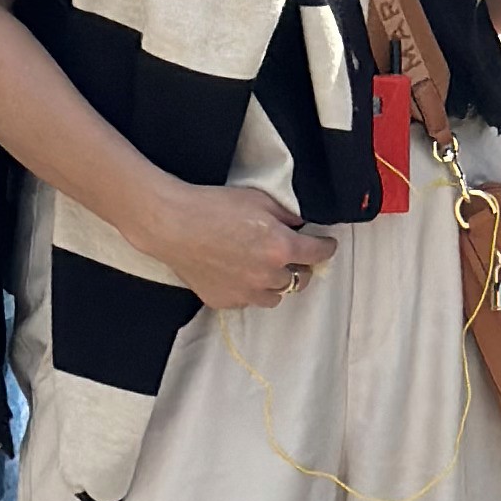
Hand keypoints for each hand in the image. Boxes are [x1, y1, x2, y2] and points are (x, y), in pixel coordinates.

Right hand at [141, 178, 337, 314]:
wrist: (173, 225)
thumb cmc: (213, 206)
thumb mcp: (258, 199)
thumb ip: (285, 214)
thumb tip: (299, 224)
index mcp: (280, 248)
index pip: (318, 254)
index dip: (326, 247)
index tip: (327, 245)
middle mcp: (268, 276)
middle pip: (300, 279)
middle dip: (301, 266)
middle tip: (292, 254)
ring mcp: (246, 293)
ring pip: (276, 296)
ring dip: (277, 282)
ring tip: (265, 267)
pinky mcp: (225, 301)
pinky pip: (248, 300)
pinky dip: (250, 290)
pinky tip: (239, 273)